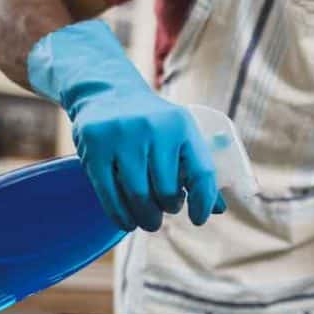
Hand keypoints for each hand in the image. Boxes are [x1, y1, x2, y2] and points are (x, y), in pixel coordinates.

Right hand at [28, 20, 224, 231]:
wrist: (107, 93)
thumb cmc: (152, 125)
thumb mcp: (179, 135)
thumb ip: (197, 168)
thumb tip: (218, 209)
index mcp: (181, 125)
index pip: (202, 172)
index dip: (203, 202)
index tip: (198, 220)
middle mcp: (153, 128)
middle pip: (166, 191)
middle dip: (167, 209)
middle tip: (164, 211)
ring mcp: (121, 137)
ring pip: (138, 197)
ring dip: (145, 218)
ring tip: (148, 221)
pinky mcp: (94, 148)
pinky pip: (109, 195)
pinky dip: (121, 216)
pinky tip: (127, 221)